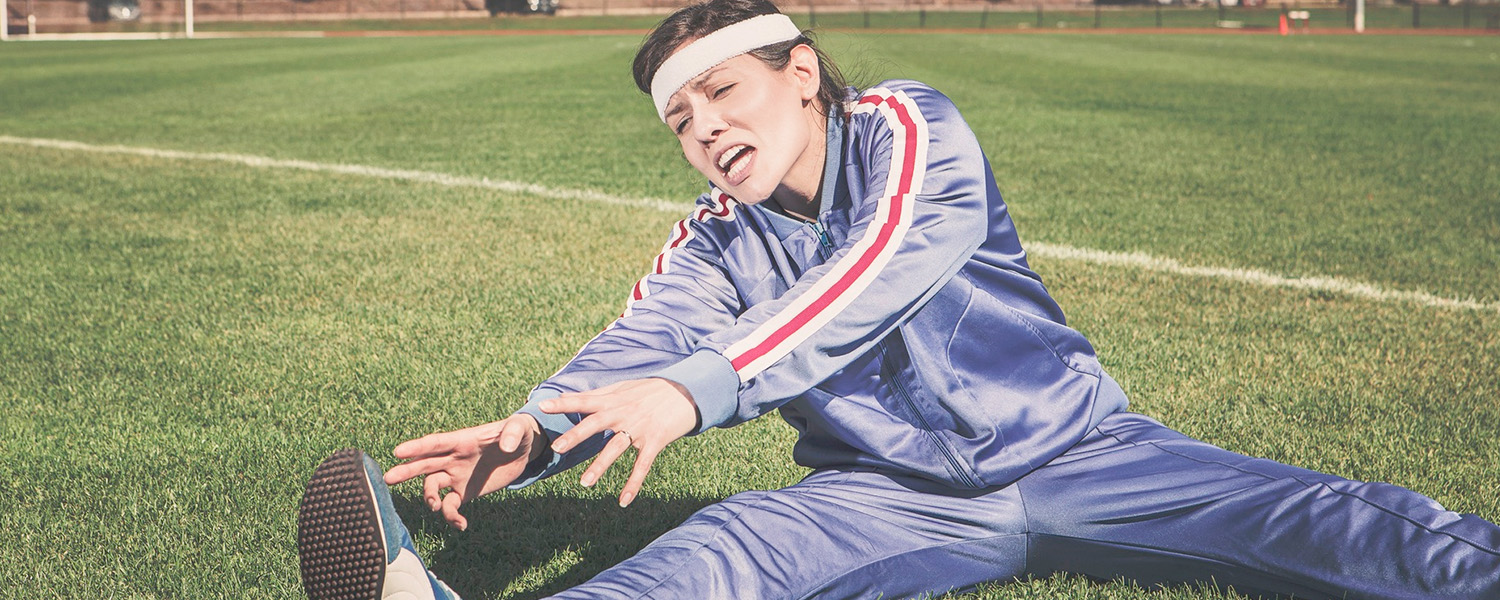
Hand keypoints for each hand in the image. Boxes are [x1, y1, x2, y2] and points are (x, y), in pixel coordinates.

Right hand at [384, 414, 544, 530]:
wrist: (522, 450)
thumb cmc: (517, 432)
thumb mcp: (518, 428)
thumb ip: (512, 433)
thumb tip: (506, 446)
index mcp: (462, 440)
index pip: (435, 443)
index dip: (417, 447)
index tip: (398, 452)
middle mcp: (453, 458)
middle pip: (425, 464)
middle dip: (406, 471)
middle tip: (388, 479)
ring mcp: (457, 475)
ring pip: (433, 487)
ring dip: (430, 497)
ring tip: (436, 506)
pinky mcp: (465, 492)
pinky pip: (451, 506)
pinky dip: (452, 516)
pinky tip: (461, 525)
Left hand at [541, 378, 697, 507]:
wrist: (687, 393)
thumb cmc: (652, 390)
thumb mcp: (624, 387)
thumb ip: (598, 395)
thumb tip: (570, 398)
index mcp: (614, 399)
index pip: (584, 400)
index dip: (563, 403)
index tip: (543, 406)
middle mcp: (624, 413)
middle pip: (596, 424)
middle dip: (576, 436)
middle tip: (557, 448)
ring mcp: (640, 428)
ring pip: (616, 448)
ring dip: (600, 466)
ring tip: (585, 483)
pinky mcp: (656, 441)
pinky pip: (642, 466)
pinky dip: (633, 484)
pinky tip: (623, 501)